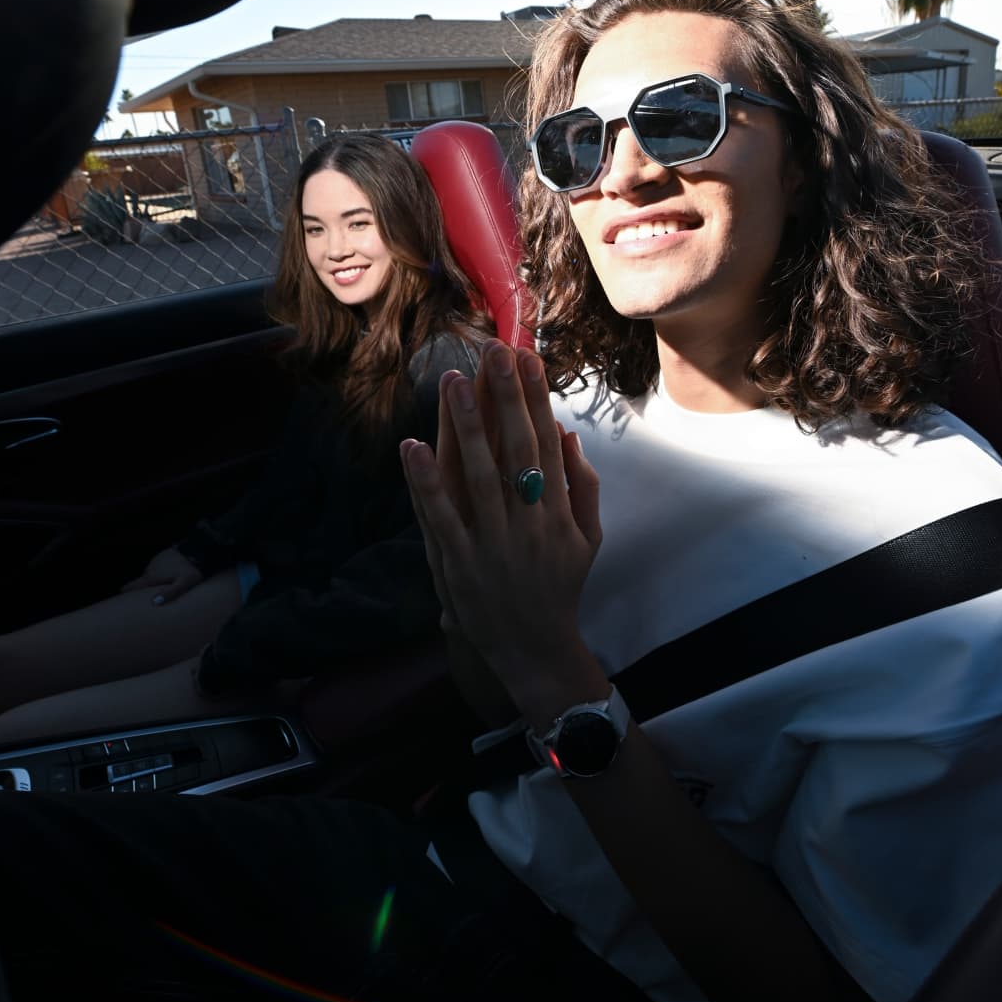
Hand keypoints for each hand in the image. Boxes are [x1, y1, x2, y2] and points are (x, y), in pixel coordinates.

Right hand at [124, 545, 204, 605]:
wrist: (198, 550)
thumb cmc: (191, 570)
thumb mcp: (183, 584)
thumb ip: (169, 593)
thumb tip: (154, 603)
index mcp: (152, 577)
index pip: (131, 586)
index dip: (125, 593)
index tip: (119, 600)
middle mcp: (150, 569)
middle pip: (140, 582)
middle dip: (140, 590)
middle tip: (142, 599)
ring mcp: (155, 561)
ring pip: (150, 575)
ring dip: (153, 581)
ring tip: (158, 589)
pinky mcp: (162, 556)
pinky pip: (157, 567)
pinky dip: (160, 573)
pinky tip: (167, 577)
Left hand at [401, 344, 604, 728]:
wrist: (534, 650)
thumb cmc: (559, 587)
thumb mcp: (589, 538)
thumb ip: (584, 486)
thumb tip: (567, 435)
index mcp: (558, 513)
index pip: (545, 444)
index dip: (535, 399)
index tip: (526, 359)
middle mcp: (527, 523)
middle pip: (514, 449)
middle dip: (503, 397)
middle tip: (494, 351)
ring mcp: (491, 542)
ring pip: (477, 474)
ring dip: (465, 425)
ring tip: (454, 380)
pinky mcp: (458, 562)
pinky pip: (440, 516)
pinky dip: (424, 481)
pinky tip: (411, 446)